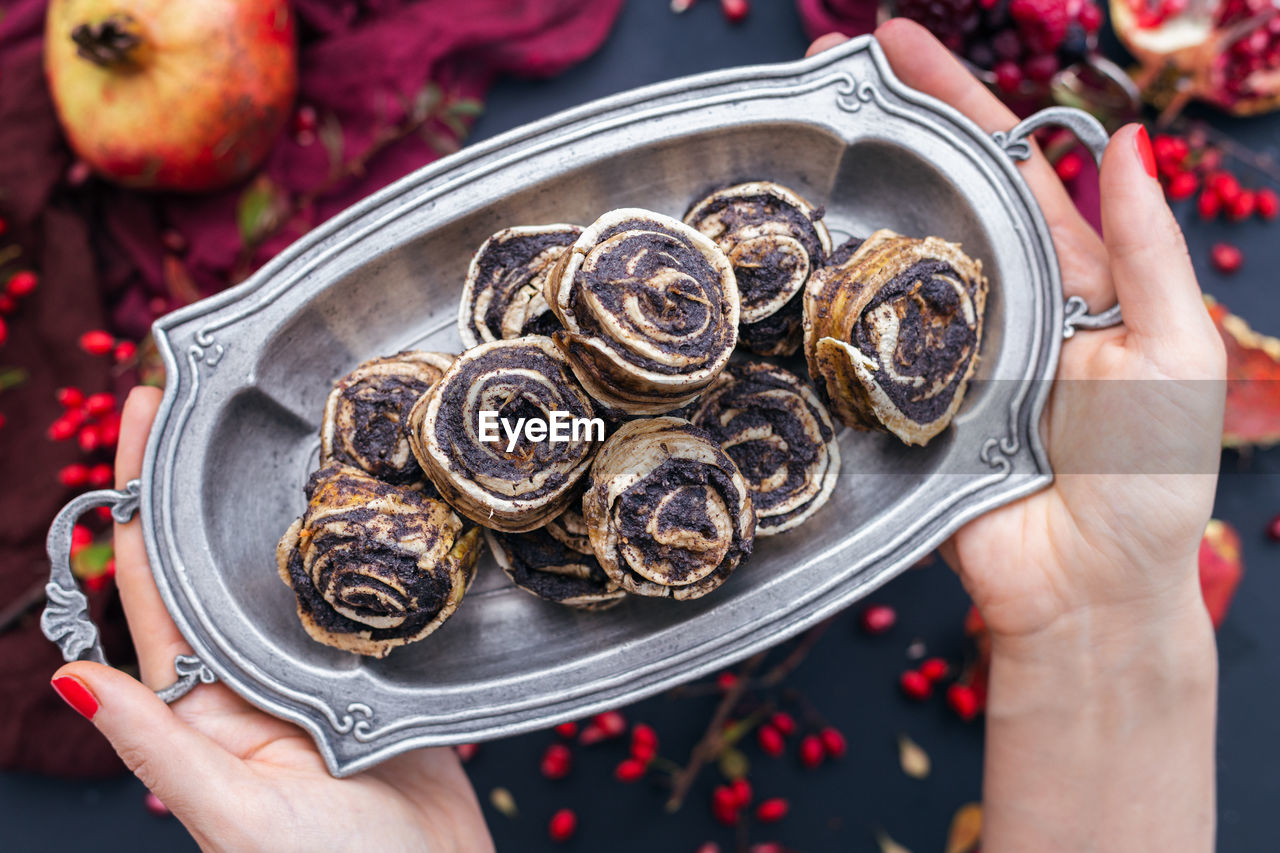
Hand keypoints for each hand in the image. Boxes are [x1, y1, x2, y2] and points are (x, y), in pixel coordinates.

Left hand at [51, 386, 493, 852]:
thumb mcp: (235, 814)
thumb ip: (158, 747)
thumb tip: (69, 677)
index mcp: (202, 703)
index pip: (151, 580)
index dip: (133, 493)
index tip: (140, 408)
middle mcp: (252, 676)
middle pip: (216, 555)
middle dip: (202, 473)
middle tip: (209, 387)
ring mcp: (317, 669)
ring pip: (288, 565)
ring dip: (278, 497)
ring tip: (285, 419)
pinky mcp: (379, 671)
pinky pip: (361, 592)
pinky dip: (356, 540)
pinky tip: (369, 494)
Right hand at [812, 22, 1223, 645]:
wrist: (1087, 592)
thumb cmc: (1149, 481)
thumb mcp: (1175, 353)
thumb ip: (1146, 253)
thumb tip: (1122, 141)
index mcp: (1066, 277)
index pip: (1006, 166)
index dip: (956, 100)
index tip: (896, 43)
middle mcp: (993, 303)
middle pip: (931, 199)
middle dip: (882, 133)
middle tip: (821, 77)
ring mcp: (937, 352)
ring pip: (884, 262)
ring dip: (841, 203)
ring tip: (792, 144)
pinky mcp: (893, 405)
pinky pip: (856, 344)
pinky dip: (822, 300)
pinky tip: (785, 258)